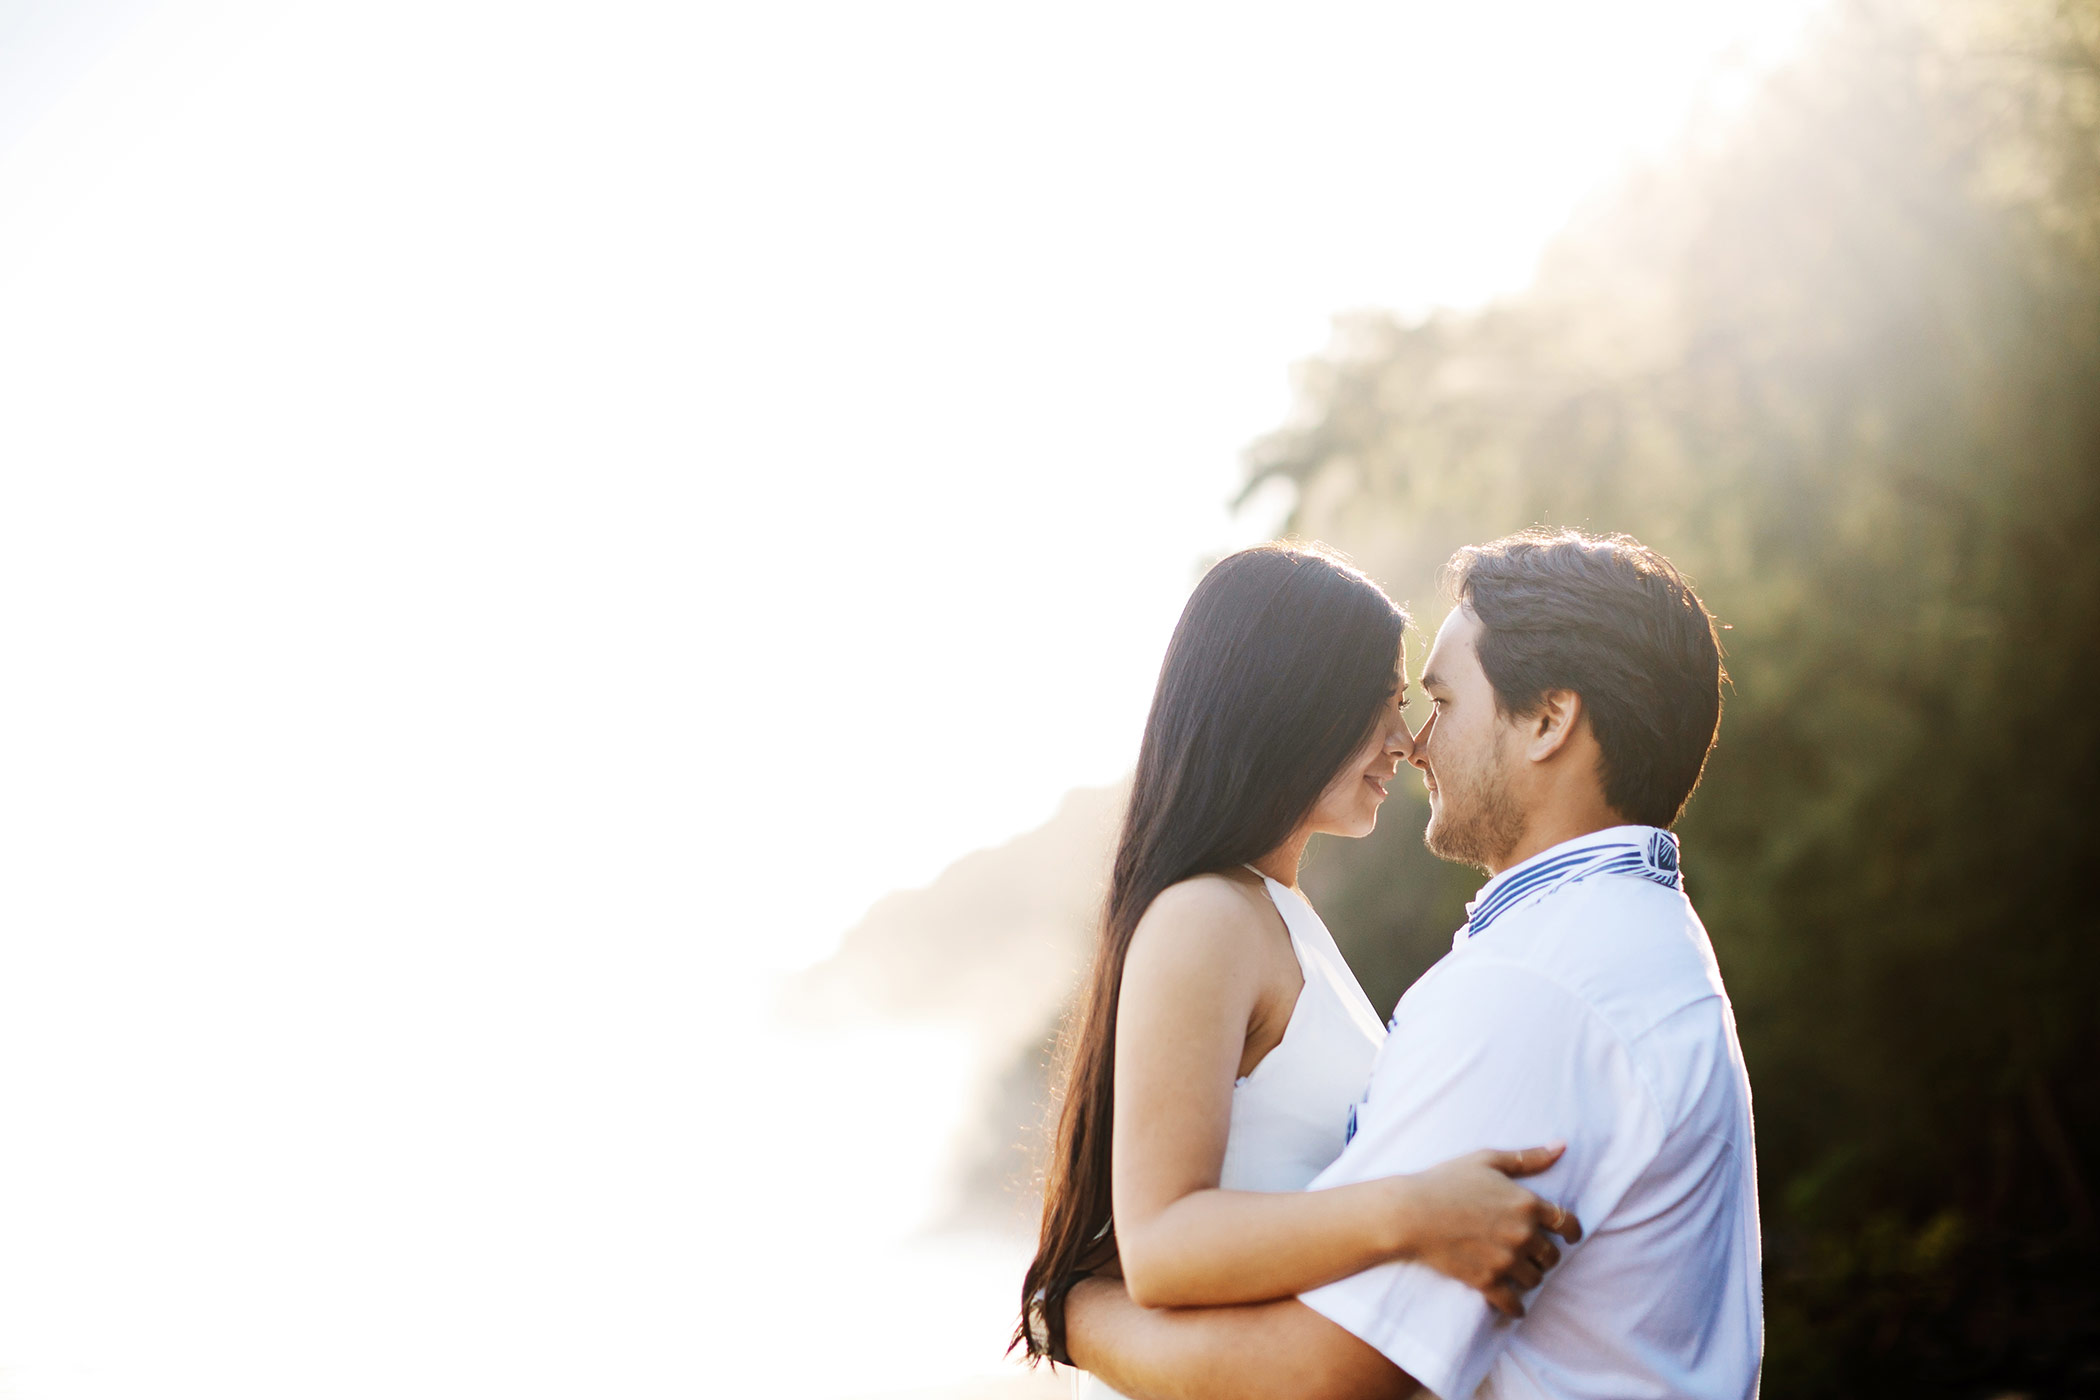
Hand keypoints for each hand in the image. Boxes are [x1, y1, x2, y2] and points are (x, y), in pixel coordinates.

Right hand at [1389, 1143, 1582, 1318]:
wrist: (1411, 1213)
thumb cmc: (1446, 1181)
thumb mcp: (1487, 1160)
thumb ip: (1528, 1157)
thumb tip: (1561, 1146)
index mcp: (1527, 1204)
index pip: (1568, 1224)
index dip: (1573, 1231)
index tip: (1570, 1237)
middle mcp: (1523, 1235)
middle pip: (1553, 1256)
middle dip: (1546, 1255)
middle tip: (1535, 1253)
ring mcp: (1506, 1261)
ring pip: (1535, 1280)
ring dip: (1530, 1277)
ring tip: (1519, 1272)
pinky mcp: (1487, 1281)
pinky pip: (1513, 1303)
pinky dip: (1516, 1307)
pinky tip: (1515, 1306)